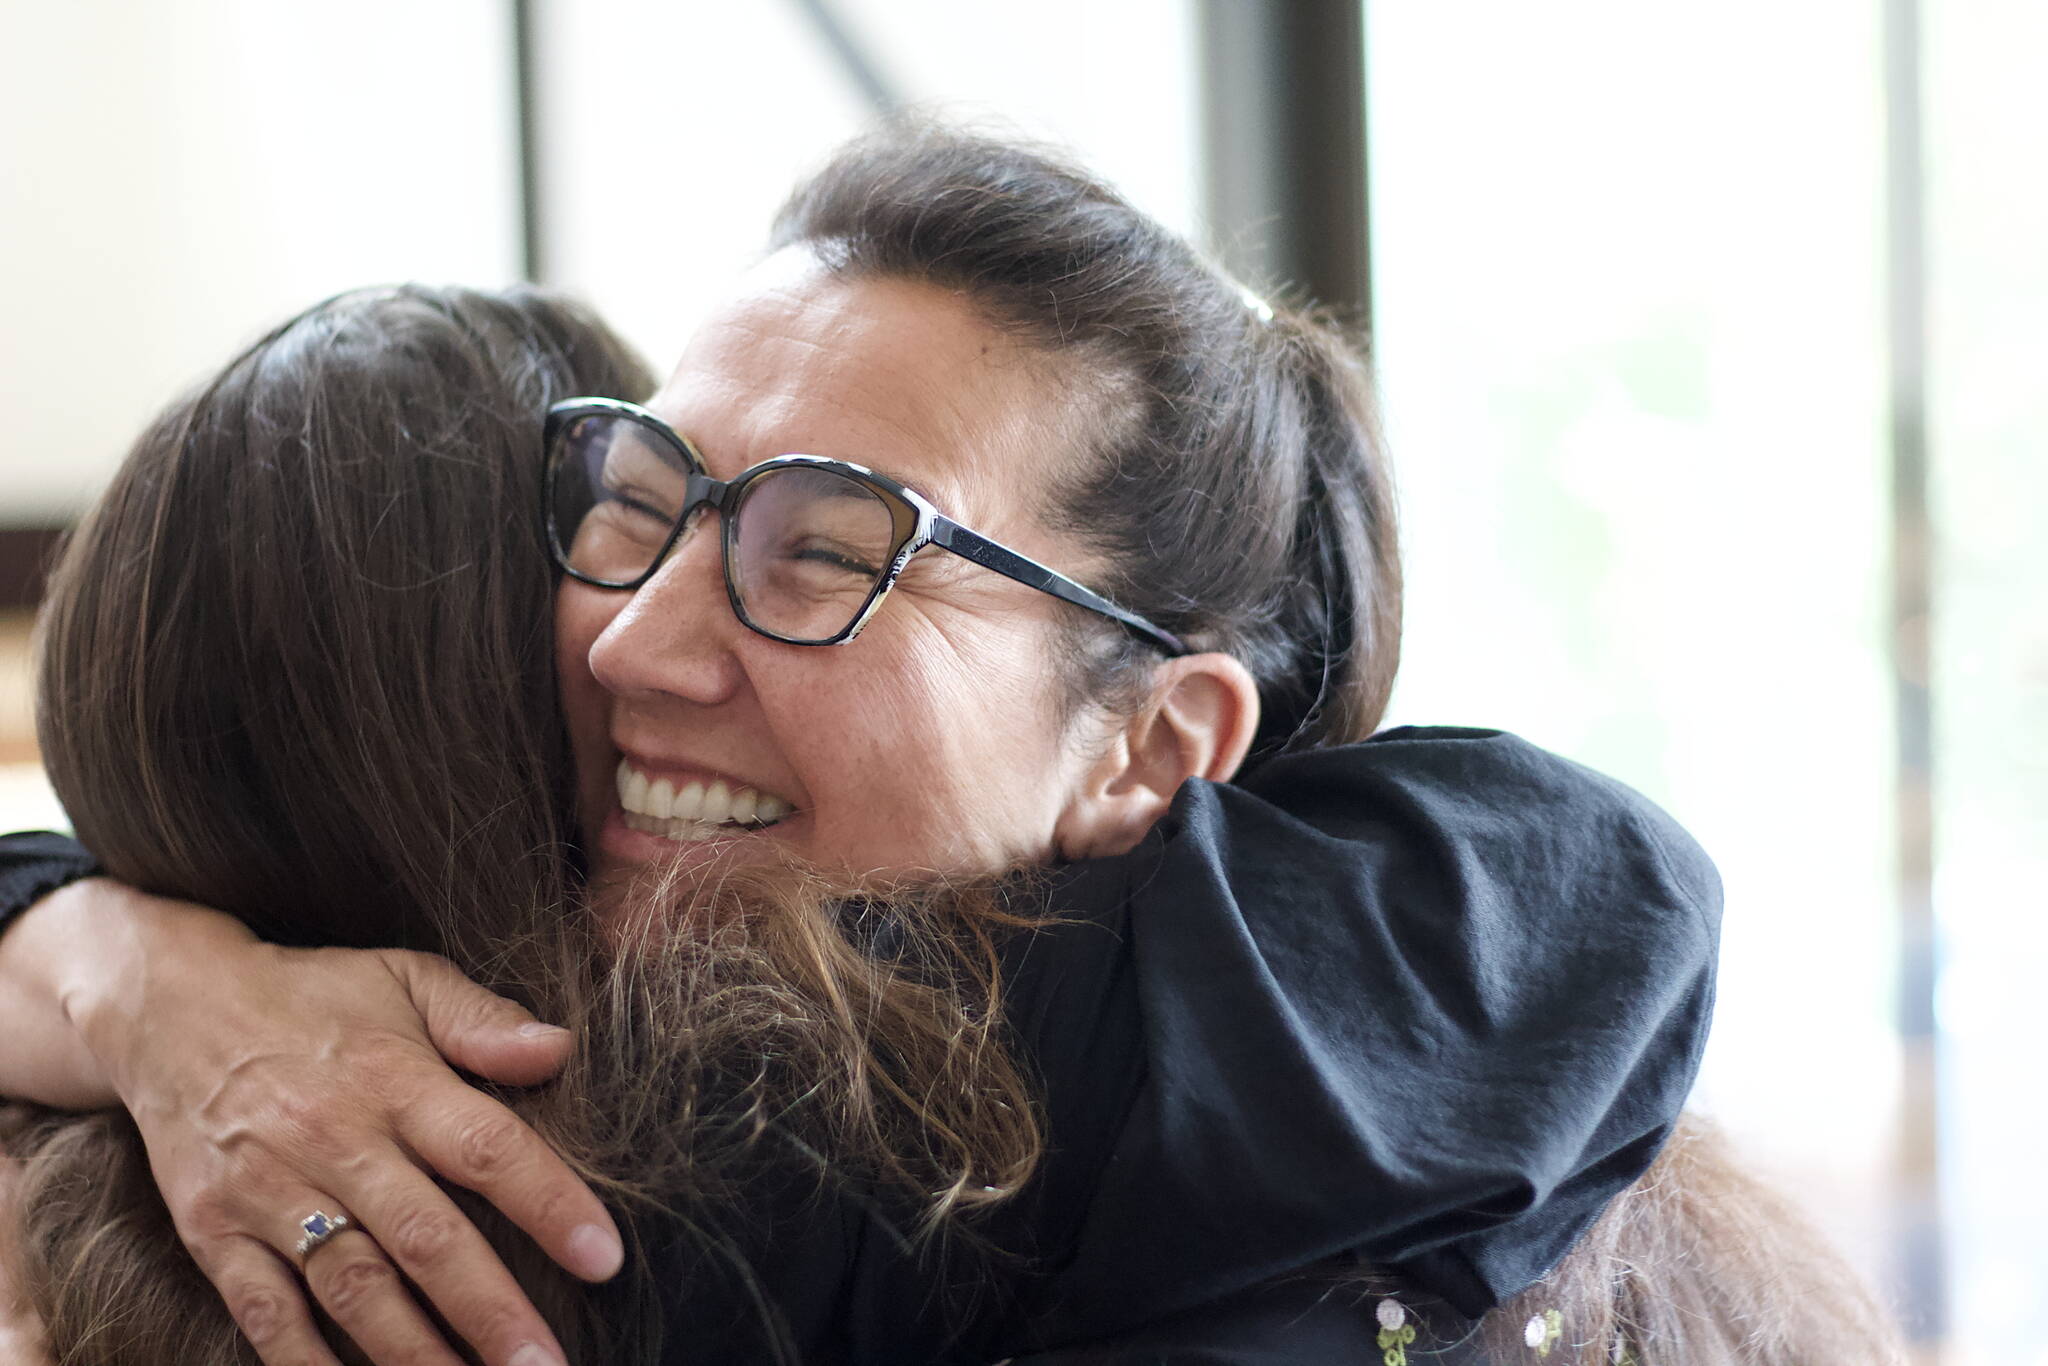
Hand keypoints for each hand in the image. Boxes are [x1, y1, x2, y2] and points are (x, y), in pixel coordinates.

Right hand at [62, 884, 621, 1365]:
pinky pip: (266, 1312)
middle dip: (489, 1309)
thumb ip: (483, 1019)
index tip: (604, 1256)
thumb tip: (560, 1048)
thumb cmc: (313, 995)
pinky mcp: (217, 1233)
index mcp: (396, 1081)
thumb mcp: (404, 978)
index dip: (550, 1203)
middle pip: (425, 1238)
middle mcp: (337, 1142)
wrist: (169, 1007)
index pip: (488, 1148)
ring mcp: (271, 1194)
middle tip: (545, 1363)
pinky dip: (307, 1363)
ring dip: (414, 1352)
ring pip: (353, 1288)